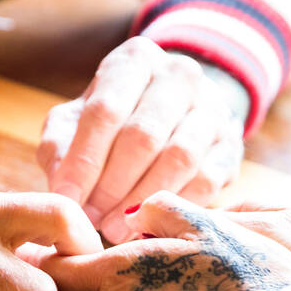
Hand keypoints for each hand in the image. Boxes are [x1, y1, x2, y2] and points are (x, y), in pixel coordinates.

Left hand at [38, 37, 247, 244]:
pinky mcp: (230, 144)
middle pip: (143, 136)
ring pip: (179, 158)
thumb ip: (60, 147)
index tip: (67, 199)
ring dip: (143, 200)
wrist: (176, 114)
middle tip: (92, 220)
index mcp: (135, 60)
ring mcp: (212, 108)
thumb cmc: (112, 121)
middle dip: (112, 185)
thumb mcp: (76, 121)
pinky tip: (150, 226)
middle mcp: (179, 74)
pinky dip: (176, 207)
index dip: (84, 160)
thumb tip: (63, 188)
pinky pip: (206, 180)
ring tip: (116, 230)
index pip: (105, 111)